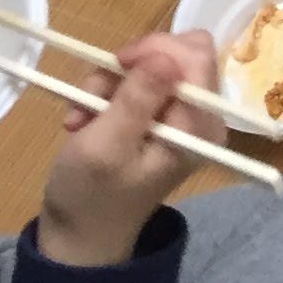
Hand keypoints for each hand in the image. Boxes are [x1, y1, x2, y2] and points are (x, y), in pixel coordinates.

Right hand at [36, 30, 218, 266]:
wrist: (80, 233)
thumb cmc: (90, 195)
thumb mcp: (105, 146)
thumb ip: (136, 100)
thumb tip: (166, 57)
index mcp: (199, 125)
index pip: (196, 56)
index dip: (155, 49)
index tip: (117, 65)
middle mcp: (201, 117)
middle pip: (177, 54)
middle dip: (130, 66)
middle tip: (94, 92)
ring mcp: (181, 117)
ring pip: (152, 65)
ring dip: (111, 83)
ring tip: (81, 116)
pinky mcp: (160, 117)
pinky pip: (139, 84)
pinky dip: (108, 93)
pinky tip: (84, 120)